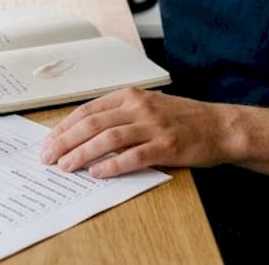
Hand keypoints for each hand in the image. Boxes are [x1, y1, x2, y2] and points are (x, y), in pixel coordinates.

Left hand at [39, 87, 232, 177]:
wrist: (220, 126)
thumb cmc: (182, 118)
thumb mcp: (147, 106)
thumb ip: (119, 115)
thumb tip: (83, 133)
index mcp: (130, 96)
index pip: (87, 110)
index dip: (65, 126)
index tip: (49, 141)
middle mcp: (139, 107)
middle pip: (92, 124)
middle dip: (65, 141)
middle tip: (49, 156)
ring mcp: (153, 126)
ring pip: (108, 139)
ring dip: (83, 154)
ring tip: (66, 167)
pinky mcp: (166, 146)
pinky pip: (133, 157)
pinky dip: (112, 165)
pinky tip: (98, 173)